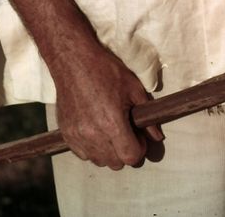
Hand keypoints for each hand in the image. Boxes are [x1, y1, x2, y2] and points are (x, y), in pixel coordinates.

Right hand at [53, 42, 163, 169]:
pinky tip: (94, 129)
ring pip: (99, 161)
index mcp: (112, 123)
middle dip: (124, 150)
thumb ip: (147, 116)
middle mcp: (93, 134)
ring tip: (108, 130)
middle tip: (124, 131)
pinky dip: (91, 148)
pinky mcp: (67, 134)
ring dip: (108, 151)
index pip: (131, 157)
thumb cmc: (105, 70)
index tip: (138, 136)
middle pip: (116, 163)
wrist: (74, 60)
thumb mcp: (133, 88)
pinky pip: (83, 154)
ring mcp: (78, 136)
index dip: (139, 149)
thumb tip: (157, 136)